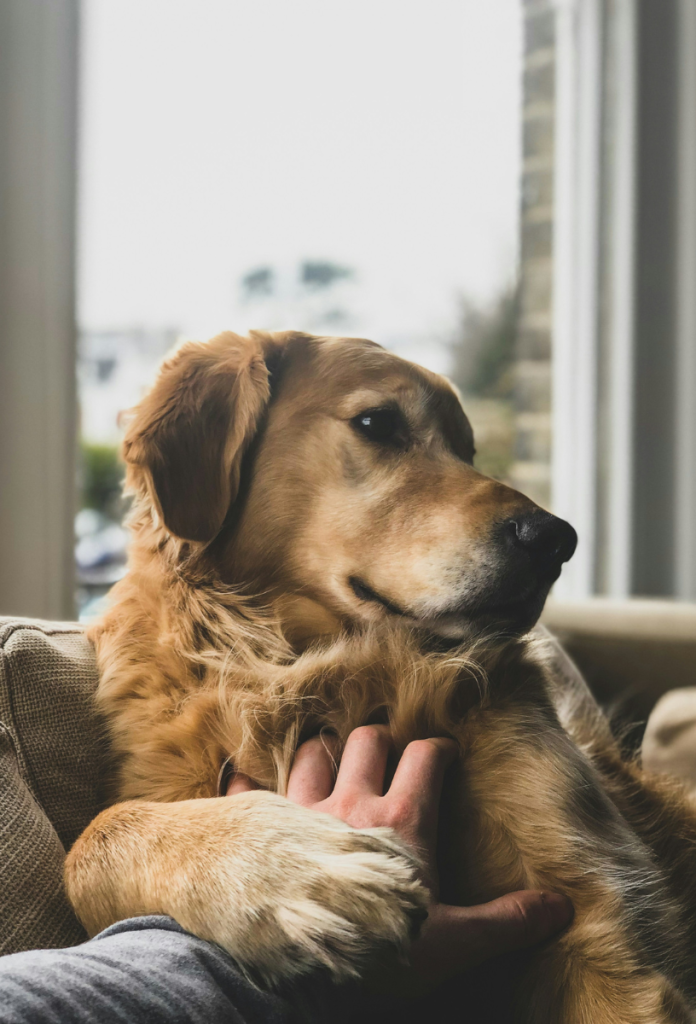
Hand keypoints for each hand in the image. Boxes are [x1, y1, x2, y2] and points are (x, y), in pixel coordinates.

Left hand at [226, 726, 573, 984]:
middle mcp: (350, 803)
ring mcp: (298, 810)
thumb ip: (505, 922)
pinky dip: (247, 778)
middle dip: (379, 739)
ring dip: (322, 751)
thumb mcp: (452, 943)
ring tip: (329, 759)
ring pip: (312, 752)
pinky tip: (242, 775)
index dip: (439, 749)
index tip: (445, 754)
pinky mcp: (258, 827)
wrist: (296, 970)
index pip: (425, 758)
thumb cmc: (377, 954)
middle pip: (366, 740)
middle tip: (385, 753)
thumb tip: (562, 906)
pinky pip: (247, 785)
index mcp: (401, 821)